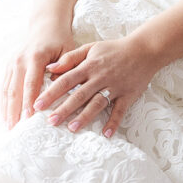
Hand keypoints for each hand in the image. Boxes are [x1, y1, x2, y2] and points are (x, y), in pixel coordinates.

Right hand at [2, 20, 74, 128]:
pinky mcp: (8, 66)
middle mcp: (20, 60)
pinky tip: (5, 115)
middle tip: (16, 129)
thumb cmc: (60, 40)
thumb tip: (60, 87)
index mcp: (36, 56)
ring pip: (7, 89)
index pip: (31, 83)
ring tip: (9, 126)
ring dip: (7, 109)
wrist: (45, 25)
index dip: (29, 101)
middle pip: (15, 89)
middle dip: (15, 110)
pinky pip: (4, 86)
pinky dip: (4, 102)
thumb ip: (65, 68)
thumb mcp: (68, 51)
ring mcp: (12, 62)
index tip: (29, 117)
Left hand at [34, 33, 158, 138]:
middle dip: (64, 109)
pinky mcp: (128, 95)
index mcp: (89, 66)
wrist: (144, 50)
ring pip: (97, 103)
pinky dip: (114, 122)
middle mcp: (100, 78)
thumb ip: (69, 58)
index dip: (51, 93)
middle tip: (50, 122)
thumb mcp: (90, 48)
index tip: (38, 104)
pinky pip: (120, 111)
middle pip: (79, 95)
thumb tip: (50, 69)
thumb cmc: (113, 49)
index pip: (66, 80)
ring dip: (85, 117)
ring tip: (72, 128)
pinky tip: (106, 134)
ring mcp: (115, 87)